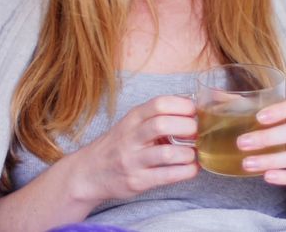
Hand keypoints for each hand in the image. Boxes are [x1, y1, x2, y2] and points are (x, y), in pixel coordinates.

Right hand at [67, 95, 198, 204]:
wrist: (88, 173)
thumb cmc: (117, 145)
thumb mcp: (131, 124)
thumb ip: (155, 116)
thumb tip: (191, 107)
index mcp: (132, 118)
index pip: (159, 104)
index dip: (182, 105)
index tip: (194, 112)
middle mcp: (131, 137)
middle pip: (162, 125)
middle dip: (187, 127)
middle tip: (196, 133)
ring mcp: (132, 160)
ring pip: (166, 153)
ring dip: (188, 153)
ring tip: (193, 154)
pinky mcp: (137, 181)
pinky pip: (166, 176)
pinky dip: (186, 171)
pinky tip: (191, 168)